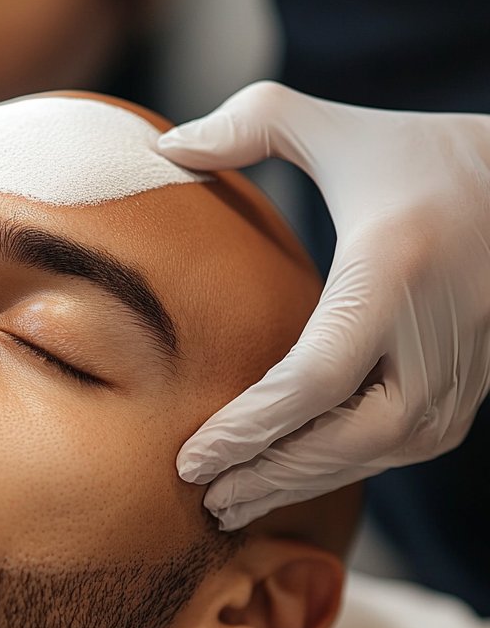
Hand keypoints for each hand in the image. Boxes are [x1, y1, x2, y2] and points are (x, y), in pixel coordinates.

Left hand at [157, 81, 489, 529]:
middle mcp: (434, 338)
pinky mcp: (468, 392)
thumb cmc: (428, 158)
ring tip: (232, 505)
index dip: (249, 429)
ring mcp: (460, 373)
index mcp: (391, 274)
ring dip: (299, 485)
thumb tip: (168, 148)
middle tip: (201, 500)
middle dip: (267, 476)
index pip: (313, 380)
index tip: (190, 459)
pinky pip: (395, 450)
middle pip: (342, 440)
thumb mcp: (341, 128)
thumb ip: (253, 122)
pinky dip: (338, 472)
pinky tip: (291, 478)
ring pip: (371, 458)